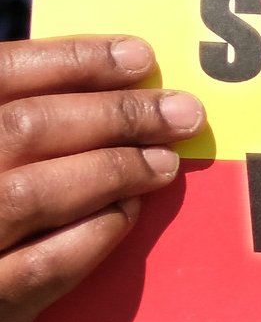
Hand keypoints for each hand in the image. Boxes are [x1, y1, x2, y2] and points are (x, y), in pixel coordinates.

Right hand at [0, 36, 201, 321]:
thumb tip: (114, 87)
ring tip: (164, 163)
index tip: (139, 57)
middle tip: (181, 113)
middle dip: (114, 115)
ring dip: (112, 172)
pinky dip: (93, 233)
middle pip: (24, 127)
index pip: (0, 74)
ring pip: (32, 195)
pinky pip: (43, 264)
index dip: (72, 60)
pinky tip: (128, 213)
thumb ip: (24, 122)